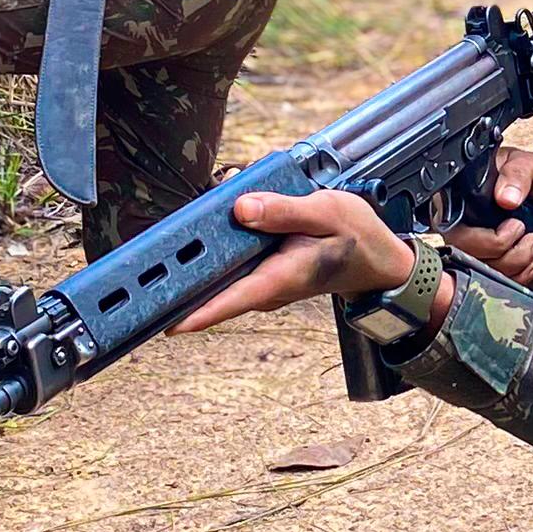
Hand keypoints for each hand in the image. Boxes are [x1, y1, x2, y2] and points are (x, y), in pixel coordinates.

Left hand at [169, 186, 433, 334]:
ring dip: (202, 257)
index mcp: (281, 277)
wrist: (378, 259)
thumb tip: (239, 209)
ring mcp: (265, 285)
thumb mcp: (327, 212)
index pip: (231, 299)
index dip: (196, 312)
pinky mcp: (264, 275)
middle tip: (153, 258)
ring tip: (182, 232)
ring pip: (223, 277)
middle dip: (185, 274)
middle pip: (216, 289)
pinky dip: (220, 249)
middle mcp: (268, 288)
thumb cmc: (357, 237)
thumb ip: (283, 210)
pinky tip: (216, 223)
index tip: (164, 322)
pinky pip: (233, 267)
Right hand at [444, 147, 532, 284]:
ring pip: (481, 274)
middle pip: (466, 258)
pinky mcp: (485, 260)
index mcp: (456, 201)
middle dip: (506, 255)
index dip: (485, 240)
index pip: (455, 233)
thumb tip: (506, 198)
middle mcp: (456, 227)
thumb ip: (516, 174)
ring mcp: (469, 246)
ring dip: (516, 265)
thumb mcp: (523, 164)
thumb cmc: (522, 174)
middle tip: (531, 237)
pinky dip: (518, 277)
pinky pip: (494, 282)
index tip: (515, 226)